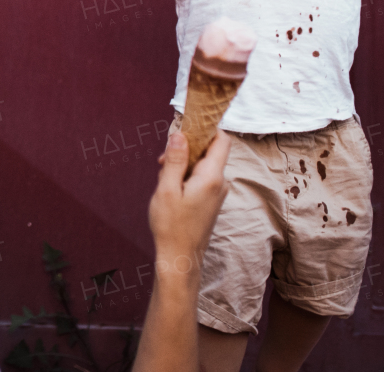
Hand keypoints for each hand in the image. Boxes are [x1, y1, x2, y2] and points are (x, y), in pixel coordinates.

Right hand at [148, 131, 230, 270]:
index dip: (207, 128)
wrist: (180, 257)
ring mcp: (218, 192)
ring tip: (164, 179)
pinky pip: (202, 177)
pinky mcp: (212, 200)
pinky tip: (171, 188)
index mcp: (212, 177)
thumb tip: (180, 134)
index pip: (221, 140)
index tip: (186, 126)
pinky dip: (186, 176)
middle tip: (162, 161)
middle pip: (209, 151)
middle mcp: (220, 183)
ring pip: (203, 164)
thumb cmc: (172, 225)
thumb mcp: (167, 189)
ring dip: (183, 164)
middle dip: (186, 149)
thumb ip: (175, 160)